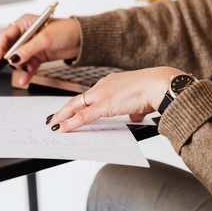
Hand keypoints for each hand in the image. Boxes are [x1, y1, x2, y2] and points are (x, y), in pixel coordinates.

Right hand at [0, 16, 80, 85]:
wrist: (82, 40)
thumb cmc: (66, 31)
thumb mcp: (45, 39)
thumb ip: (27, 49)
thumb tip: (13, 58)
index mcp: (25, 23)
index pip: (6, 35)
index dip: (0, 47)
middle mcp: (26, 34)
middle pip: (10, 48)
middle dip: (11, 58)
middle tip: (13, 66)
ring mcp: (32, 46)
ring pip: (19, 59)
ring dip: (20, 67)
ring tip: (24, 71)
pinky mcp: (38, 56)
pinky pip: (28, 65)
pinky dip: (26, 72)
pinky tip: (25, 79)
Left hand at [47, 66, 184, 131]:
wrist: (158, 85)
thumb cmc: (153, 90)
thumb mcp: (141, 101)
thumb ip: (134, 108)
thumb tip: (134, 115)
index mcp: (112, 82)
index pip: (91, 94)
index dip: (80, 103)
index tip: (72, 108)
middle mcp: (104, 85)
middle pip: (79, 98)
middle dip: (65, 109)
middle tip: (54, 117)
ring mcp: (102, 94)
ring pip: (76, 106)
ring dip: (63, 116)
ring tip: (53, 124)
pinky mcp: (104, 105)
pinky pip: (83, 116)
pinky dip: (71, 122)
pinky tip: (62, 128)